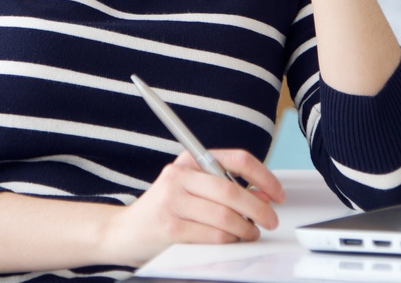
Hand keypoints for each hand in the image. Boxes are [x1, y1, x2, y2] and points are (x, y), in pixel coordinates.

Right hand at [102, 149, 285, 266]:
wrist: (124, 232)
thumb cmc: (164, 211)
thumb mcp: (194, 190)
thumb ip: (225, 188)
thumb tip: (265, 196)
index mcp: (190, 160)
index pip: (237, 159)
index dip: (264, 177)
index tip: (277, 194)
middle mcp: (179, 175)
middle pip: (232, 191)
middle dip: (259, 209)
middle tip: (269, 221)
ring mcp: (171, 201)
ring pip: (224, 216)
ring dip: (245, 229)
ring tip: (249, 234)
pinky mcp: (169, 227)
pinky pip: (211, 235)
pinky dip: (228, 241)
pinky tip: (230, 241)